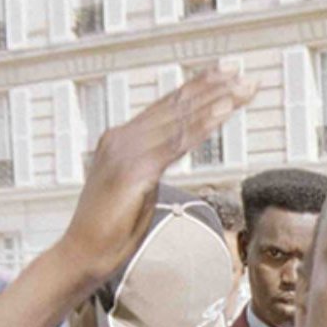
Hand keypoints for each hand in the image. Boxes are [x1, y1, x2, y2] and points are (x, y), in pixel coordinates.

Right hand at [60, 67, 254, 287]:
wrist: (83, 253)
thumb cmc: (111, 228)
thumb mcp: (137, 188)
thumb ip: (152, 165)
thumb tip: (171, 154)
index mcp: (121, 139)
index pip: (165, 107)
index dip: (196, 89)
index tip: (224, 74)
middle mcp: (121, 138)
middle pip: (175, 106)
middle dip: (213, 88)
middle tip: (244, 73)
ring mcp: (125, 152)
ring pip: (179, 119)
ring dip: (214, 100)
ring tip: (243, 87)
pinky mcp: (133, 171)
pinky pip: (175, 144)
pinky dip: (202, 125)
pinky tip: (223, 112)